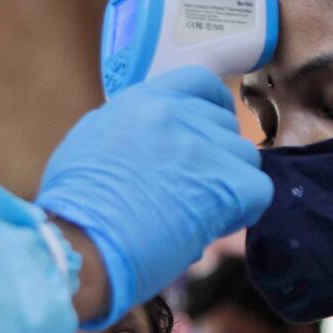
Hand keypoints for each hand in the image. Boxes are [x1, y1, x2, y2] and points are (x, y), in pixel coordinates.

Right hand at [36, 67, 273, 329]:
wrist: (78, 249)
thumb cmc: (74, 215)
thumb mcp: (89, 148)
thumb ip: (130, 136)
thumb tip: (153, 150)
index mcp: (139, 102)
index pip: (200, 82)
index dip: (214, 110)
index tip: (211, 136)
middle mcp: (172, 114)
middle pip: (226, 125)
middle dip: (218, 159)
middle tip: (195, 193)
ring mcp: (199, 146)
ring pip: (245, 159)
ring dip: (230, 188)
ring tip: (198, 215)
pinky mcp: (223, 183)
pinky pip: (258, 191)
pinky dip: (243, 212)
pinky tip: (213, 228)